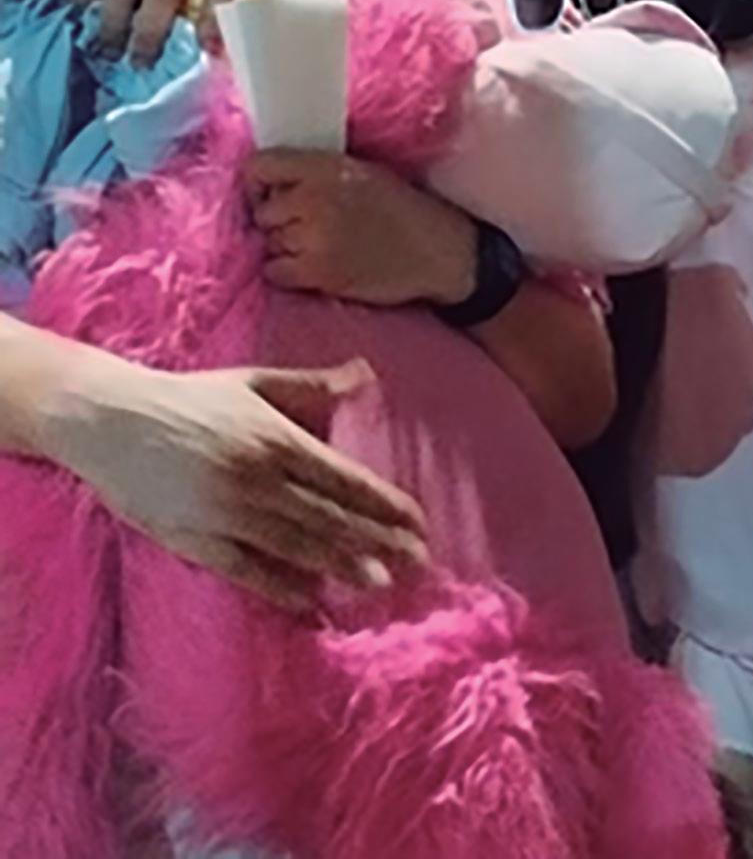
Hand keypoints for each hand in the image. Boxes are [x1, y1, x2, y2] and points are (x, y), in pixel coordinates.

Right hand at [45, 356, 427, 611]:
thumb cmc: (187, 398)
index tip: (418, 524)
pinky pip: (244, 571)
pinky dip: (279, 588)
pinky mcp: (193, 539)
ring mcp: (225, 512)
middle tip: (418, 564)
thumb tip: (365, 374)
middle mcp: (257, 478)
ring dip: (340, 566)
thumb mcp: (254, 381)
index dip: (384, 505)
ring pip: (295, 546)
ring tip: (380, 585)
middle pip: (329, 516)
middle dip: (377, 542)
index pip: (345, 479)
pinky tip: (310, 605)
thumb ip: (311, 385)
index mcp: (277, 439)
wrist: (109, 420)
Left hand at [245, 151, 477, 307]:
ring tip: (321, 247)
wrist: (440, 252)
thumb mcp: (363, 172)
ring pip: (269, 242)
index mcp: (327, 167)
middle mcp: (315, 199)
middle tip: (309, 226)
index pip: (259, 166)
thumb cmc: (404, 210)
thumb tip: (271, 182)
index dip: (258, 183)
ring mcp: (314, 237)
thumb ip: (317, 172)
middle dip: (279, 220)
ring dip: (286, 247)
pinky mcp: (317, 272)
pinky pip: (274, 271)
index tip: (270, 194)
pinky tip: (316, 267)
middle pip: (263, 211)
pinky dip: (288, 272)